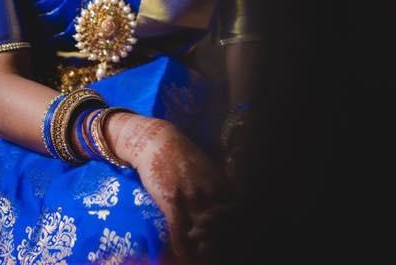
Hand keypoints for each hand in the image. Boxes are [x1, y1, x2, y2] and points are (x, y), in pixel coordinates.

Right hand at [113, 117, 237, 263]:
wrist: (158, 142)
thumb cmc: (182, 156)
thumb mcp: (208, 169)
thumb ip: (220, 187)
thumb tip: (232, 203)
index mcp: (221, 184)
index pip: (237, 213)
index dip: (236, 230)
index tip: (234, 240)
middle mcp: (210, 191)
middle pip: (223, 226)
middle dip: (221, 242)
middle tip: (216, 252)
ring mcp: (191, 196)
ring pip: (203, 232)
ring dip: (203, 249)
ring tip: (202, 258)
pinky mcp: (171, 201)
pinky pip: (179, 231)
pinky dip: (182, 248)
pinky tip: (183, 257)